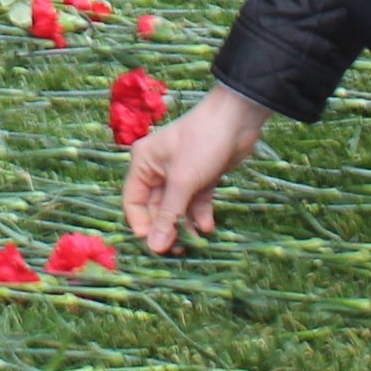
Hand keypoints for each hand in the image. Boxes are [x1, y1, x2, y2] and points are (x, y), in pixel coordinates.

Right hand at [122, 85, 268, 253]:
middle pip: (155, 208)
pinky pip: (195, 203)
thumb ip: (168, 215)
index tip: (156, 246)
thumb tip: (155, 247)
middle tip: (179, 250)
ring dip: (184, 225)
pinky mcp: (200, 178)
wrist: (237, 120)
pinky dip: (200, 215)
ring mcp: (180, 175)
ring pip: (176, 208)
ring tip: (195, 241)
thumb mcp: (182, 181)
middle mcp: (157, 170)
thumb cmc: (201, 143)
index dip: (142, 225)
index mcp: (143, 164)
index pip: (133, 202)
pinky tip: (207, 226)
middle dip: (166, 228)